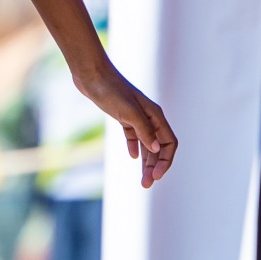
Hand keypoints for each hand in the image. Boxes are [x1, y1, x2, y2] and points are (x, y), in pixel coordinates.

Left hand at [74, 62, 177, 187]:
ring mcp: (136, 116)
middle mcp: (149, 117)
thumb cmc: (110, 89)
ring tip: (142, 179)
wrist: (91, 74)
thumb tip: (156, 149)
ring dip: (146, 161)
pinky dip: (135, 147)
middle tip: (146, 184)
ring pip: (147, 143)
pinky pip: (133, 135)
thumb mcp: (128, 112)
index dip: (165, 161)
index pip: (169, 143)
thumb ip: (144, 130)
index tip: (155, 176)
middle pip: (158, 147)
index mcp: (155, 115)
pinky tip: (132, 156)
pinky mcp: (123, 116)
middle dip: (155, 166)